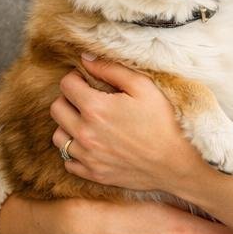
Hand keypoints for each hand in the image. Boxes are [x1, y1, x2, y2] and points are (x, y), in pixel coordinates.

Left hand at [50, 55, 201, 193]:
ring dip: (68, 126)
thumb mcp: (143, 87)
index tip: (87, 81)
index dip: (76, 78)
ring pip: (58, 136)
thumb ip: (111, 70)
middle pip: (56, 109)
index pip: (66, 85)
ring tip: (87, 123)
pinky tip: (91, 145)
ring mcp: (87, 156)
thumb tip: (86, 59)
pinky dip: (75, 151)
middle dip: (68, 100)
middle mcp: (84, 133)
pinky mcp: (93, 174)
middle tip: (86, 100)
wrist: (176, 164)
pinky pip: (68, 161)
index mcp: (95, 108)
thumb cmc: (163, 123)